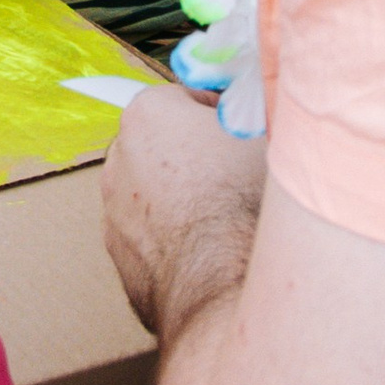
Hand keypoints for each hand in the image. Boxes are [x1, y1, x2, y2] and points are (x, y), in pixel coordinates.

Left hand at [103, 81, 267, 344]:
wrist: (227, 284)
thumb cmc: (247, 201)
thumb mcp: (270, 133)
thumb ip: (257, 112)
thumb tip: (265, 106)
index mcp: (148, 115)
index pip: (189, 99)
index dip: (225, 118)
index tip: (246, 137)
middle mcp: (119, 161)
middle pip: (166, 147)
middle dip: (198, 158)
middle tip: (240, 177)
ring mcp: (114, 215)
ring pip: (157, 197)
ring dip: (186, 202)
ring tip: (230, 222)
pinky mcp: (123, 263)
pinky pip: (156, 241)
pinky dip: (179, 244)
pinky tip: (215, 256)